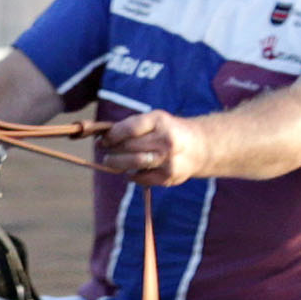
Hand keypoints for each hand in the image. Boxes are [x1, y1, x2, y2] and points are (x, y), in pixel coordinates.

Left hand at [91, 106, 206, 187]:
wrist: (200, 147)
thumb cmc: (167, 131)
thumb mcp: (154, 121)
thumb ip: (129, 127)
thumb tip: (100, 139)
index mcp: (160, 121)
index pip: (130, 129)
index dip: (112, 136)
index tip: (102, 140)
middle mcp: (166, 140)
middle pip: (129, 147)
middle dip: (112, 150)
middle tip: (105, 151)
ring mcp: (169, 159)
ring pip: (133, 163)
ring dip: (117, 163)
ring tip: (110, 161)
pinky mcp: (169, 176)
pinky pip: (141, 178)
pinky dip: (131, 176)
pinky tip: (130, 172)